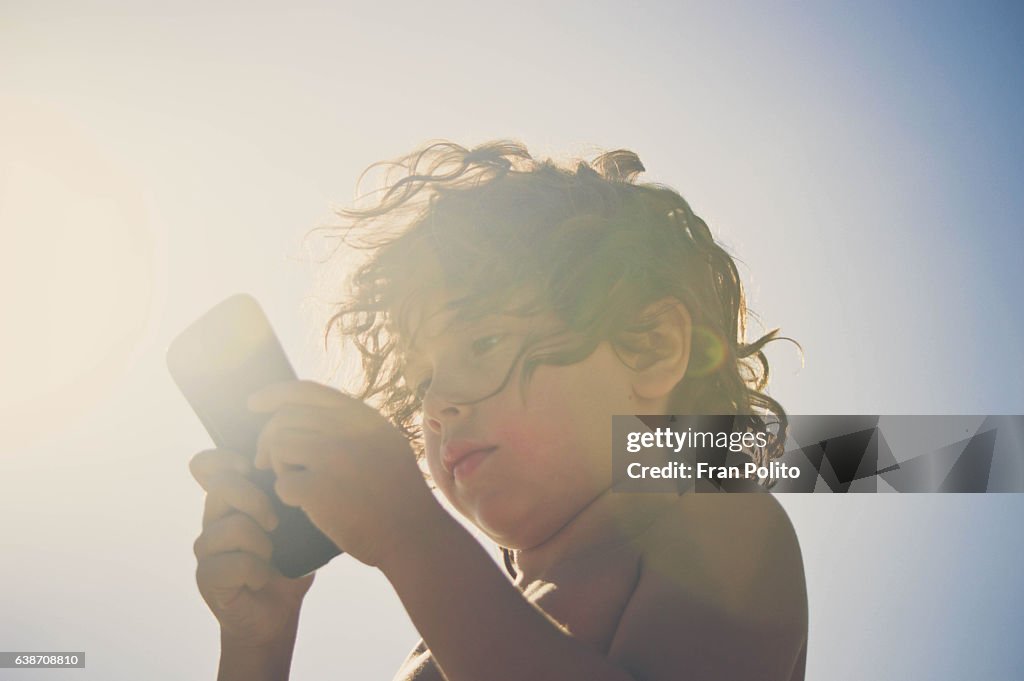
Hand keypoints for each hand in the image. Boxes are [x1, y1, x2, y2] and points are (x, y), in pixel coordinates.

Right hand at [190, 448, 314, 647]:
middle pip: (222, 486)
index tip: (250, 467)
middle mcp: (212, 520)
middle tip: (274, 523)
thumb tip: (309, 477)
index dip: (222, 459)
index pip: (207, 466)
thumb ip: (294, 502)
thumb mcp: (297, 529)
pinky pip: (235, 563)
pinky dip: (256, 573)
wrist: (275, 615)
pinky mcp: (206, 576)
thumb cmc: (288, 566)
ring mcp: (206, 548)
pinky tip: (259, 581)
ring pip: (233, 527)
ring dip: (262, 545)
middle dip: (256, 499)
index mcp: (231, 502)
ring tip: (269, 560)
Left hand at [248, 380, 442, 567]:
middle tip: (265, 462)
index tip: (254, 403)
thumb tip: (297, 414)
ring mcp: (333, 457)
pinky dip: (288, 496)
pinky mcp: (319, 489)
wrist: (414, 536)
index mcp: (364, 417)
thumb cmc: (395, 495)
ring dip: (280, 467)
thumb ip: (351, 426)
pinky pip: (282, 483)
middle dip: (268, 440)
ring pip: (279, 446)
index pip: (307, 391)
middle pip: (285, 419)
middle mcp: (348, 429)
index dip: (275, 394)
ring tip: (298, 485)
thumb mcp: (384, 444)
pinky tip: (307, 505)